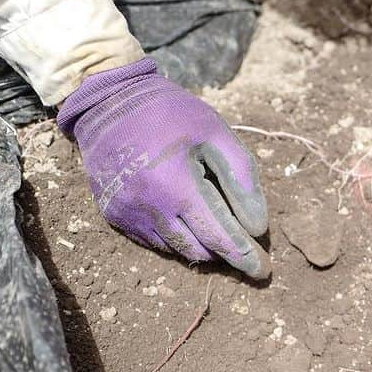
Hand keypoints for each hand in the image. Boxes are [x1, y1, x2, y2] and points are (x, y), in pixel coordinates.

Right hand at [57, 58, 269, 277]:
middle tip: (247, 250)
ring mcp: (129, 214)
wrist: (108, 100)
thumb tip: (257, 227)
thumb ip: (241, 178)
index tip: (264, 271)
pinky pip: (154, 241)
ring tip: (217, 230)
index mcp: (177, 186)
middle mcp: (150, 207)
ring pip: (177, 249)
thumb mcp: (215, 133)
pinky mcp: (114, 215)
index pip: (219, 237)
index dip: (244, 257)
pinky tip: (186, 219)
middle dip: (226, 254)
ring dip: (202, 247)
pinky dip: (176, 238)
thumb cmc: (170, 113)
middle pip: (200, 250)